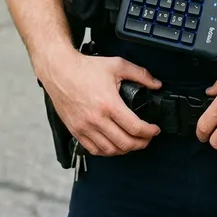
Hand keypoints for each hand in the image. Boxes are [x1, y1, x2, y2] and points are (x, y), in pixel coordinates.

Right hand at [38, 49, 161, 156]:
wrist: (60, 70)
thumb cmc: (86, 68)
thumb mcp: (117, 65)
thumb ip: (140, 74)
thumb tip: (156, 84)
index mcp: (109, 104)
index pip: (135, 127)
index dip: (149, 132)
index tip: (154, 130)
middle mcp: (96, 119)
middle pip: (124, 143)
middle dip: (141, 144)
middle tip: (147, 138)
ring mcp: (85, 128)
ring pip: (110, 150)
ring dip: (125, 150)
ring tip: (133, 142)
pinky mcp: (76, 131)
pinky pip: (94, 150)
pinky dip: (107, 151)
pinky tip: (114, 145)